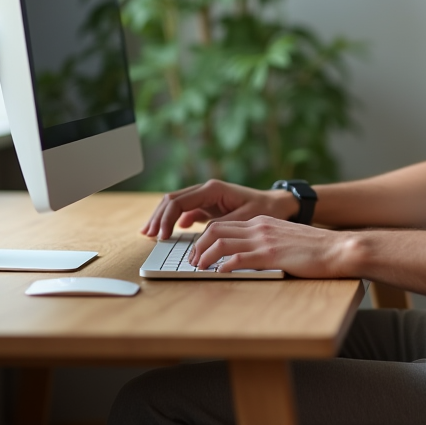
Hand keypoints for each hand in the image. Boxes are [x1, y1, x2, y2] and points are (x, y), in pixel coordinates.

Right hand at [141, 180, 294, 239]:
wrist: (277, 205)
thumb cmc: (264, 210)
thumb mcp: (245, 219)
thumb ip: (222, 226)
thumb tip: (201, 235)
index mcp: (212, 189)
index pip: (179, 201)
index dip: (166, 219)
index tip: (161, 236)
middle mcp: (206, 190)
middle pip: (172, 200)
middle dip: (158, 217)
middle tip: (148, 236)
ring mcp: (206, 197)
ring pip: (175, 204)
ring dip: (162, 218)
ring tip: (150, 234)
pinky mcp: (208, 206)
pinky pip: (184, 211)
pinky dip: (173, 221)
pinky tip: (166, 232)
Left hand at [189, 216, 355, 277]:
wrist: (337, 248)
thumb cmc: (315, 249)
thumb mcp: (286, 238)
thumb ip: (268, 242)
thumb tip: (249, 255)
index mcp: (262, 222)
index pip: (224, 224)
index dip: (205, 237)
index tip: (198, 251)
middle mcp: (259, 227)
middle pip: (216, 230)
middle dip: (198, 245)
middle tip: (192, 260)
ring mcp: (264, 240)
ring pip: (221, 242)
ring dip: (205, 256)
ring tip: (198, 268)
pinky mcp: (270, 255)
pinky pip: (238, 258)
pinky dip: (223, 266)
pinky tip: (219, 273)